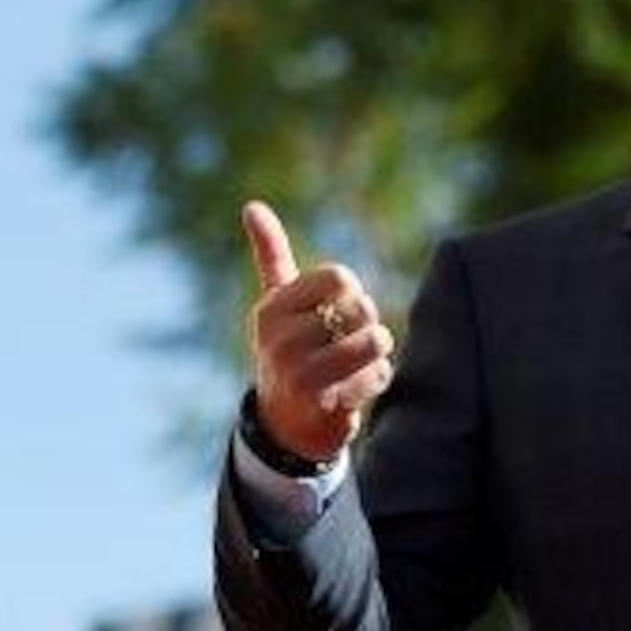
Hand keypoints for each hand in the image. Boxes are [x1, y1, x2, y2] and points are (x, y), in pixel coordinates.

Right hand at [241, 201, 395, 463]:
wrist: (284, 424)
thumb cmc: (289, 350)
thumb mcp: (277, 304)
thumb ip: (270, 255)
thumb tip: (252, 206)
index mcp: (271, 309)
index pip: (339, 278)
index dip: (349, 294)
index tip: (332, 313)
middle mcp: (279, 339)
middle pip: (362, 307)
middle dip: (366, 323)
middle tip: (346, 342)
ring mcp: (299, 373)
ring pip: (375, 340)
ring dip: (377, 353)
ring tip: (358, 363)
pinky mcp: (324, 404)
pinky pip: (378, 375)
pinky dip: (377, 380)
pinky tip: (357, 388)